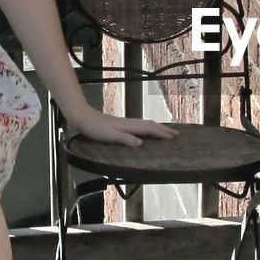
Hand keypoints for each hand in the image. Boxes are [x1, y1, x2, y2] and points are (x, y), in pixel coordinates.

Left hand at [63, 105, 178, 147]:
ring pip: (146, 124)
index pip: (149, 129)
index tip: (173, 137)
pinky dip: (148, 128)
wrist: (83, 116)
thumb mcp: (109, 136)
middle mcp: (130, 123)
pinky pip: (140, 125)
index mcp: (129, 126)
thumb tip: (140, 143)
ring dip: (158, 127)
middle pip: (150, 125)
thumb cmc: (95, 128)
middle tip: (176, 134)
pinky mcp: (121, 124)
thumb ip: (125, 139)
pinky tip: (146, 131)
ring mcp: (126, 123)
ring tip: (166, 131)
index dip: (161, 133)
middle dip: (164, 129)